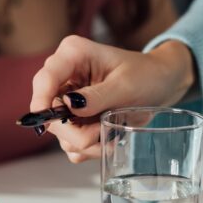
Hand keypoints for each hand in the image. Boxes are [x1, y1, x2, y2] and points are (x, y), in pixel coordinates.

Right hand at [30, 36, 196, 161]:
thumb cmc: (147, 76)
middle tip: (102, 132)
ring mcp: (67, 98)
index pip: (45, 79)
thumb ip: (97, 96)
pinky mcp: (74, 118)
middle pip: (47, 111)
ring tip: (111, 135)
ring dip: (85, 142)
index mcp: (73, 54)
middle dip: (73, 130)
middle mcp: (65, 75)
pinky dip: (87, 148)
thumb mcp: (125, 85)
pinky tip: (107, 140)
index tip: (49, 124)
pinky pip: (70, 142)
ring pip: (59, 131)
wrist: (160, 85)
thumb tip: (69, 104)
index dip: (41, 103)